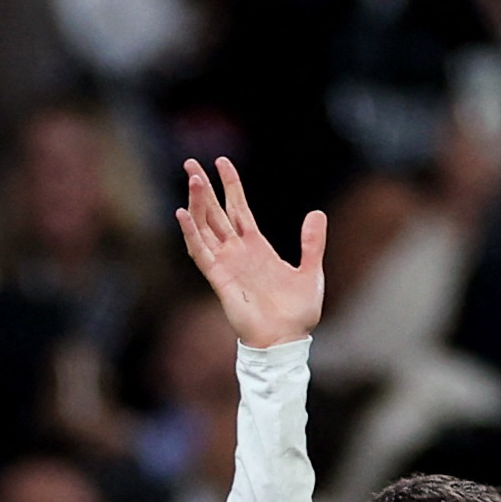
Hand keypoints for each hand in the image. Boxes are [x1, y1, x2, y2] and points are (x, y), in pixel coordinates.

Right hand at [175, 158, 326, 349]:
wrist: (286, 340)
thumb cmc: (298, 313)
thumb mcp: (311, 272)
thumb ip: (312, 243)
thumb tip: (317, 213)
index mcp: (257, 247)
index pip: (238, 208)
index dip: (230, 185)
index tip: (222, 161)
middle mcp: (237, 252)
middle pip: (216, 212)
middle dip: (204, 188)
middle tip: (191, 162)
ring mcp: (226, 264)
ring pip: (205, 227)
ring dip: (196, 204)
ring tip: (192, 179)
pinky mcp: (219, 279)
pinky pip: (201, 252)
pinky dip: (191, 233)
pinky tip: (183, 214)